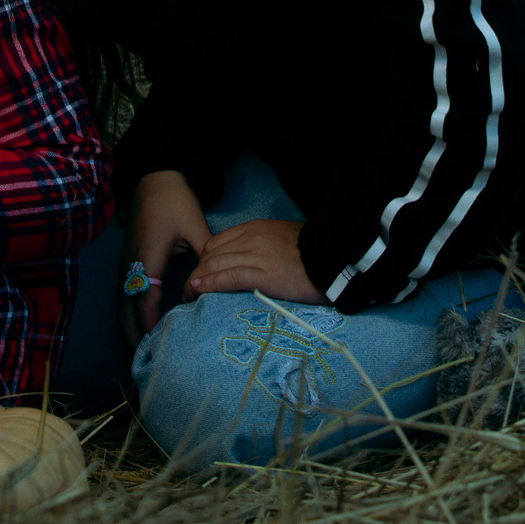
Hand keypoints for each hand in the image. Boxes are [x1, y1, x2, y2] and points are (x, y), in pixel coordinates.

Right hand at [125, 171, 212, 336]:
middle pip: (125, 308)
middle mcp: (131, 264)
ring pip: (122, 303)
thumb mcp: (194, 226)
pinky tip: (142, 321)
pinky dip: (130, 311)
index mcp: (147, 258)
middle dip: (134, 333)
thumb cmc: (173, 201)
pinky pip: (124, 293)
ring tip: (144, 346)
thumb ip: (206, 255)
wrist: (153, 179)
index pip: (145, 299)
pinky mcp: (127, 260)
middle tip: (147, 356)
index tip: (159, 343)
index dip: (150, 323)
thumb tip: (218, 281)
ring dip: (130, 324)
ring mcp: (125, 263)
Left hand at [189, 219, 325, 305]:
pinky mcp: (261, 274)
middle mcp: (251, 238)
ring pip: (214, 265)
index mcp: (256, 228)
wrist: (335, 258)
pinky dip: (208, 284)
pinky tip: (197, 290)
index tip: (202, 275)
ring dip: (197, 281)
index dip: (205, 260)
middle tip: (191, 289)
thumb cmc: (314, 254)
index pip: (217, 242)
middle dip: (197, 271)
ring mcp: (255, 255)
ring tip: (189, 295)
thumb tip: (252, 261)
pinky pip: (226, 278)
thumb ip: (263, 246)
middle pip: (211, 254)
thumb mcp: (283, 240)